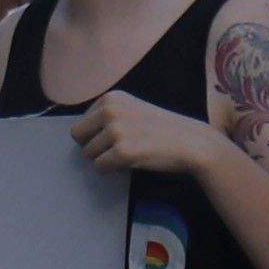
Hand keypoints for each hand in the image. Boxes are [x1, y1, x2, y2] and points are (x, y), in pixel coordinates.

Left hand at [70, 91, 227, 182]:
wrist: (191, 142)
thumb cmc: (161, 129)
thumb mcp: (132, 110)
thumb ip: (108, 116)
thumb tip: (77, 135)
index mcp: (111, 98)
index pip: (81, 123)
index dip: (95, 136)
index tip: (116, 138)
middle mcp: (110, 110)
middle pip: (78, 138)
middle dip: (94, 147)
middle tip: (117, 149)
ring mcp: (116, 130)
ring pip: (88, 154)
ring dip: (105, 159)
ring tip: (129, 153)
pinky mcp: (122, 151)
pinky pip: (99, 167)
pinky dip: (111, 170)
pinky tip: (131, 162)